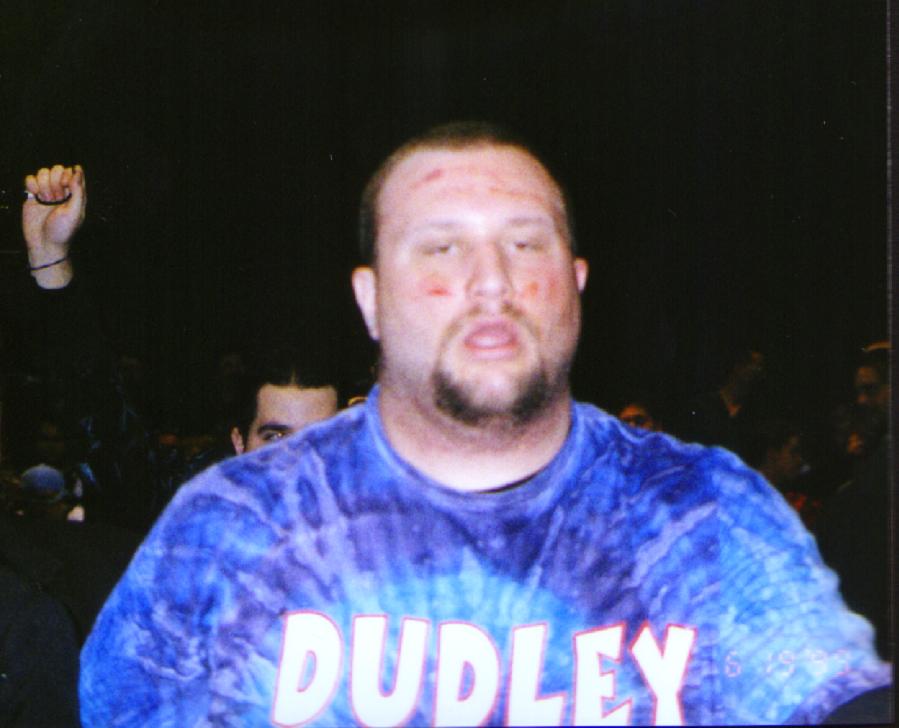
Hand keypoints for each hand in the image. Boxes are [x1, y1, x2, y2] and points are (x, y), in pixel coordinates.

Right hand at [22, 164, 85, 287]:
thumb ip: (78, 190)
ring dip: (44, 185)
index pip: (72, 172)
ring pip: (43, 172)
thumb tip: (77, 170)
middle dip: (55, 181)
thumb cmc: (63, 231)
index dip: (67, 175)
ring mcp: (46, 192)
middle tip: (56, 198)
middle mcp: (61, 191)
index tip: (65, 187)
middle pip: (56, 169)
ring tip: (47, 200)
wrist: (44, 243)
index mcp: (75, 194)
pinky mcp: (32, 195)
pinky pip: (30, 179)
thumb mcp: (75, 212)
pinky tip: (35, 197)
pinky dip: (31, 185)